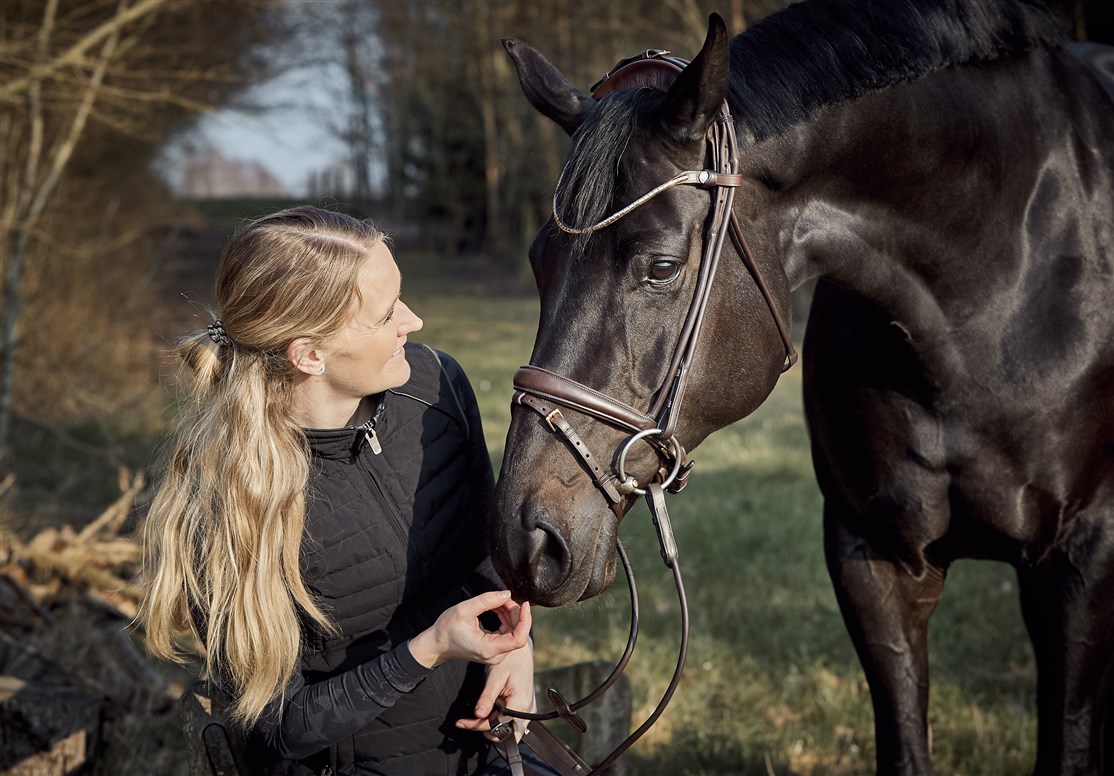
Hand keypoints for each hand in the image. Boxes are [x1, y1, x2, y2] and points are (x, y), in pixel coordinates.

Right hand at [408, 591, 530, 668]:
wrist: (437, 644)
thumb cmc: (447, 628)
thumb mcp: (464, 610)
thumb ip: (486, 601)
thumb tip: (507, 594)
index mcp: (489, 649)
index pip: (519, 639)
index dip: (525, 620)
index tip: (524, 604)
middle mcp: (495, 655)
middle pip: (517, 633)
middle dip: (514, 613)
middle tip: (503, 597)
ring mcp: (495, 654)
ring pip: (514, 632)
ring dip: (510, 614)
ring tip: (498, 601)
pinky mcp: (494, 650)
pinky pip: (507, 633)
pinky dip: (505, 619)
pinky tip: (498, 608)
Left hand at [454, 639, 535, 741]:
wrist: (521, 652)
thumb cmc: (510, 660)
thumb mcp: (495, 678)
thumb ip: (487, 698)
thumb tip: (478, 714)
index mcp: (519, 704)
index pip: (496, 725)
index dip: (477, 725)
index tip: (461, 722)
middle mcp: (527, 711)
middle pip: (505, 734)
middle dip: (486, 730)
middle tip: (469, 721)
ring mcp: (528, 711)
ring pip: (510, 732)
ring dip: (494, 728)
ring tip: (479, 715)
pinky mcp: (526, 709)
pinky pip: (514, 724)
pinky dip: (501, 722)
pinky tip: (490, 712)